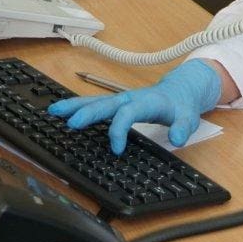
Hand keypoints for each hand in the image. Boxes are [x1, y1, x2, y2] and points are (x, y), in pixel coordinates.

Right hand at [47, 59, 221, 154]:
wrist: (180, 91)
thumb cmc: (181, 106)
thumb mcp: (189, 118)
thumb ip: (183, 128)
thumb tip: (177, 139)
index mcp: (147, 102)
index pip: (128, 113)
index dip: (120, 130)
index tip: (116, 150)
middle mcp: (130, 98)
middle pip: (106, 103)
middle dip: (88, 112)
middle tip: (71, 123)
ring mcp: (121, 99)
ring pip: (95, 100)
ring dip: (75, 106)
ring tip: (53, 111)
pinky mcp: (116, 102)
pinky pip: (94, 103)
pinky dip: (77, 106)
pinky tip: (61, 111)